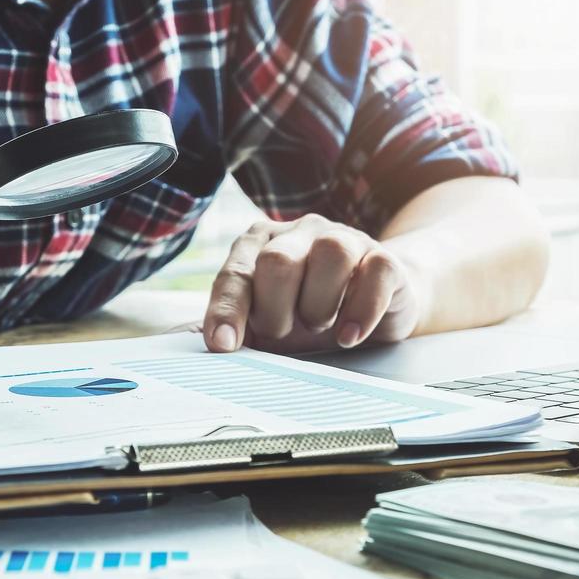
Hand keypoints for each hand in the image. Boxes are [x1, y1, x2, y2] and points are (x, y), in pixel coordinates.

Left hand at [203, 215, 424, 353]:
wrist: (372, 305)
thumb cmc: (306, 314)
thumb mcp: (265, 324)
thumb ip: (232, 326)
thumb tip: (193, 341)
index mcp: (260, 245)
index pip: (235, 274)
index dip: (228, 311)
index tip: (223, 345)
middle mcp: (299, 233)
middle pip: (278, 260)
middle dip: (276, 310)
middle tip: (284, 333)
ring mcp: (345, 239)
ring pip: (331, 253)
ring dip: (319, 304)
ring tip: (319, 326)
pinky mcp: (384, 259)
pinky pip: (377, 271)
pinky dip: (361, 310)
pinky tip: (348, 335)